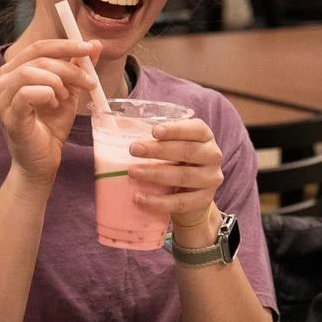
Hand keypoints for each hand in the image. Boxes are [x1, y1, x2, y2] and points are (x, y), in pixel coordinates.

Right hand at [0, 38, 101, 185]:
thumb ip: (78, 68)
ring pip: (31, 72)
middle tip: (88, 82)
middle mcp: (2, 81)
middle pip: (38, 58)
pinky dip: (47, 95)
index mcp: (14, 71)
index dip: (66, 45)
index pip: (39, 47)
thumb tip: (96, 45)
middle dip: (69, 68)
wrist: (43, 161)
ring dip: (57, 83)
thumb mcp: (69, 91)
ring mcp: (2, 98)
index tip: (90, 49)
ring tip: (65, 98)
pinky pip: (27, 93)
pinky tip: (53, 105)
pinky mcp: (8, 115)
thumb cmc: (51, 126)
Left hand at [125, 118, 224, 240]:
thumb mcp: (169, 146)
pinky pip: (180, 202)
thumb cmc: (175, 163)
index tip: (154, 131)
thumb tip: (108, 118)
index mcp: (204, 137)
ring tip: (132, 172)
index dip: (175, 129)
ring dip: (155, 174)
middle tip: (133, 149)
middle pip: (187, 151)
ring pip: (183, 176)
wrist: (191, 197)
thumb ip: (150, 135)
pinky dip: (158, 202)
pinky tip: (139, 198)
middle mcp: (212, 155)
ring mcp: (210, 179)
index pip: (195, 129)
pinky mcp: (203, 201)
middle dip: (158, 150)